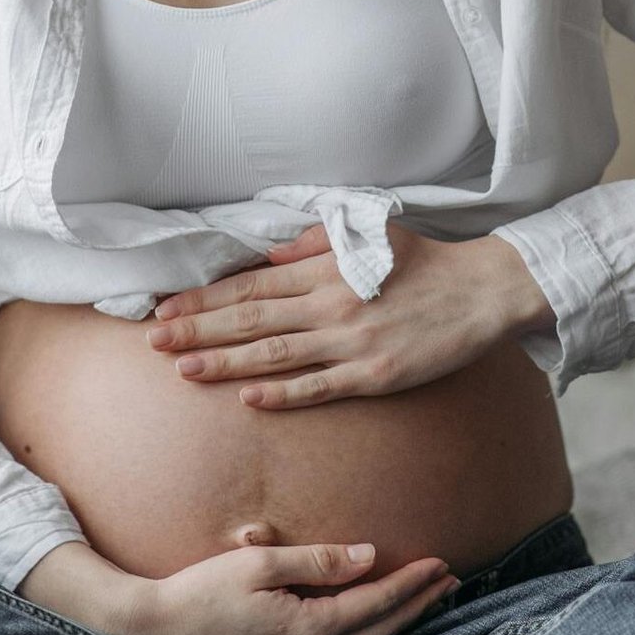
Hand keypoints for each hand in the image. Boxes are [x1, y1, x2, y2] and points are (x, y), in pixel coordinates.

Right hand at [121, 541, 460, 634]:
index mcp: (307, 631)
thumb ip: (315, 560)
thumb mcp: (258, 564)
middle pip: (378, 631)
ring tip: (426, 598)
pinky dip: (367, 631)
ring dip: (397, 620)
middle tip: (451, 580)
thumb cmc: (199, 593)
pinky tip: (375, 619)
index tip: (441, 563)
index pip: (374, 604)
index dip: (411, 584)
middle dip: (417, 605)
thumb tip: (367, 556)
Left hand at [144, 222, 515, 409]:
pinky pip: (320, 386)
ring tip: (183, 369)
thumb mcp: (366, 235)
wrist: (482, 291)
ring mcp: (352, 342)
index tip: (165, 306)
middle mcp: (330, 304)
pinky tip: (248, 399)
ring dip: (225, 362)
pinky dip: (282, 394)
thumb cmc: (424, 261)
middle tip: (153, 340)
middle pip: (250, 318)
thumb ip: (312, 243)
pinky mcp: (375, 375)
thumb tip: (266, 253)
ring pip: (275, 354)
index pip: (249, 284)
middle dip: (196, 329)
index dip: (204, 298)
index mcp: (325, 268)